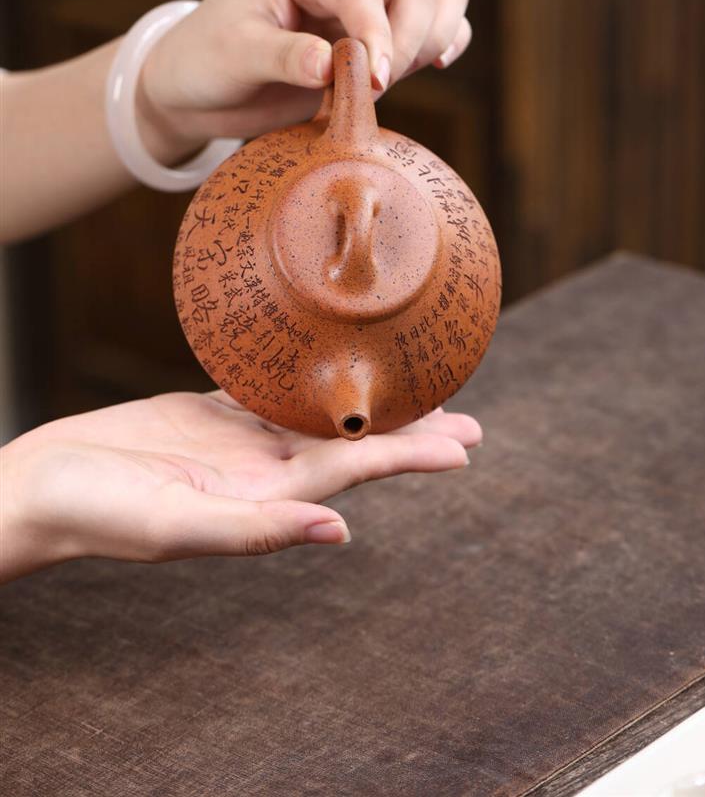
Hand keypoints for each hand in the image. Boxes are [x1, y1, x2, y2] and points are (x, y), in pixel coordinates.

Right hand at [0, 392, 480, 582]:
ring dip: (369, 404)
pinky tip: (332, 367)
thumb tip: (342, 532)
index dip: (410, 455)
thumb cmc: (96, 513)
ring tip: (416, 391)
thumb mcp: (174, 526)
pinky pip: (271, 391)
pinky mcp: (208, 414)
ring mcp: (236, 442)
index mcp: (262, 496)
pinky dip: (308, 378)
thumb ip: (254, 530)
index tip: (464, 446)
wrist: (41, 488)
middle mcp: (260, 470)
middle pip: (352, 443)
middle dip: (409, 432)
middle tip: (468, 418)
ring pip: (320, 416)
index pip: (354, 468)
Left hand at [139, 0, 470, 146]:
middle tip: (372, 91)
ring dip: (430, 43)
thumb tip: (332, 66)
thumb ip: (284, 57)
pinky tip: (433, 68)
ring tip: (383, 85)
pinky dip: (441, 46)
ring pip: (438, 0)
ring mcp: (365, 0)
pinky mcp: (378, 35)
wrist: (197, 87)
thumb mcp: (234, 57)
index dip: (378, 36)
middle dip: (408, 43)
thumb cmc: (206, 61)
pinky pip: (434, 27)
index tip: (374, 83)